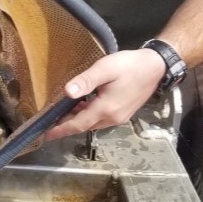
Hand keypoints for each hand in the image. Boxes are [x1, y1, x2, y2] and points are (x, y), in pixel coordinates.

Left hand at [44, 48, 165, 140]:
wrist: (156, 67)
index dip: (61, 130)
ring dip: (79, 120)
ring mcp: (119, 117)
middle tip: (50, 122)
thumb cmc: (130, 66)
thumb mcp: (105, 69)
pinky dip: (89, 115)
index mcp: (105, 109)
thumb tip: (67, 92)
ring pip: (93, 123)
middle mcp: (112, 118)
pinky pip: (101, 119)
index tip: (46, 135)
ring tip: (63, 112)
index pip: (78, 124)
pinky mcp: (124, 113)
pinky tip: (83, 105)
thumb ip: (86, 81)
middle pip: (85, 126)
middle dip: (67, 125)